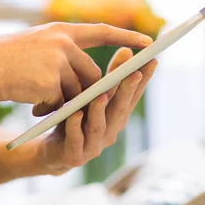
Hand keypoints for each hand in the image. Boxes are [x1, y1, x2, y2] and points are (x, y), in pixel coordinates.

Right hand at [0, 22, 152, 114]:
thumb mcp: (32, 47)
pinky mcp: (50, 82)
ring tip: (38, 105)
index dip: (126, 36)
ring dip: (62, 103)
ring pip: (76, 91)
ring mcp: (57, 61)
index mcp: (59, 31)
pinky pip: (60, 103)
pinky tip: (32, 107)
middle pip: (91, 73)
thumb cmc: (0, 59)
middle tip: (65, 103)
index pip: (101, 31)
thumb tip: (86, 79)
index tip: (148, 43)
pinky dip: (49, 109)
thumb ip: (59, 54)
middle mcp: (62, 42)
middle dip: (83, 93)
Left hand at [33, 48, 157, 174]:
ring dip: (101, 110)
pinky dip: (75, 127)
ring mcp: (93, 145)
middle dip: (128, 91)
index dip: (144, 80)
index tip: (152, 60)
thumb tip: (127, 49)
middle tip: (133, 72)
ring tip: (101, 95)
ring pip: (99, 126)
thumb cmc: (74, 119)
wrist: (52, 152)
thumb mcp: (90, 96)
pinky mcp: (74, 156)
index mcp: (116, 117)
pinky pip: (75, 140)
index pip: (133, 96)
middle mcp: (110, 131)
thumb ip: (108, 77)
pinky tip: (75, 115)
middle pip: (120, 110)